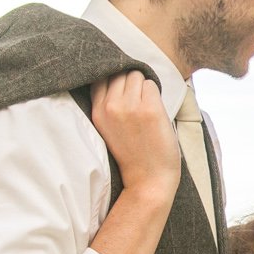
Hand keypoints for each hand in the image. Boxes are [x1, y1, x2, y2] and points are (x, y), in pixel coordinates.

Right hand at [90, 70, 180, 202]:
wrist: (148, 180)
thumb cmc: (133, 154)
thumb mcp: (108, 128)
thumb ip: (107, 103)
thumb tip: (118, 73)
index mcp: (97, 112)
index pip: (101, 76)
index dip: (114, 79)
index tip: (123, 89)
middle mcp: (111, 106)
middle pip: (120, 72)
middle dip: (131, 82)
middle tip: (138, 102)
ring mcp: (130, 107)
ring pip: (137, 75)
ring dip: (144, 87)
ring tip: (146, 108)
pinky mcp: (150, 109)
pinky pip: (152, 85)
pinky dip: (156, 94)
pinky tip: (155, 112)